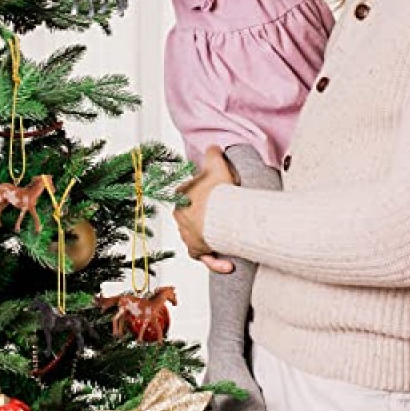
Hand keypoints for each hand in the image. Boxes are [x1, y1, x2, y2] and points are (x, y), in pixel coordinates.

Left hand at [173, 146, 237, 270]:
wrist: (225, 216)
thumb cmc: (220, 191)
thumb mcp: (218, 165)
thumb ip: (213, 153)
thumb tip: (213, 146)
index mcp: (180, 196)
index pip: (190, 194)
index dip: (207, 194)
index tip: (221, 196)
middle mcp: (179, 216)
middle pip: (195, 216)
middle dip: (209, 218)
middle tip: (227, 218)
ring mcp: (186, 234)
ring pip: (199, 236)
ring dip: (213, 239)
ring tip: (230, 239)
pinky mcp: (195, 250)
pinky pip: (204, 256)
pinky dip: (216, 260)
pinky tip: (229, 264)